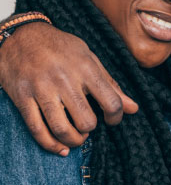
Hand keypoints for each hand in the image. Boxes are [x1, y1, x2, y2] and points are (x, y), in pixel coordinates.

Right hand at [0, 22, 137, 154]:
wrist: (22, 36)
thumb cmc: (60, 47)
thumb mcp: (88, 58)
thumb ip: (110, 84)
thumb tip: (134, 108)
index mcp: (85, 68)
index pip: (111, 101)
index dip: (116, 117)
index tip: (112, 120)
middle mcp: (64, 79)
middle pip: (86, 120)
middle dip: (90, 129)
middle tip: (87, 125)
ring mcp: (42, 89)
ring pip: (62, 129)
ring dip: (73, 141)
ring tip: (76, 137)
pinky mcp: (23, 98)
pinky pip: (37, 130)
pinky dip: (51, 145)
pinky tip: (60, 147)